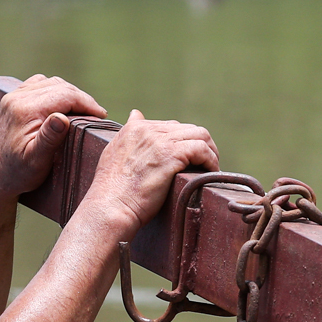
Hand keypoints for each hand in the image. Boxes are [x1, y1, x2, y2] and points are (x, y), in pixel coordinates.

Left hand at [0, 75, 107, 198]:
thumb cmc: (20, 173)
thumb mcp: (37, 161)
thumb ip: (49, 138)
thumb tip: (62, 117)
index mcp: (24, 110)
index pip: (65, 95)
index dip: (87, 103)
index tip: (102, 115)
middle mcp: (17, 98)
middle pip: (60, 86)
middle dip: (82, 98)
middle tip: (97, 114)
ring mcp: (14, 96)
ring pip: (51, 82)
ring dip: (70, 93)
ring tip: (84, 111)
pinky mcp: (14, 98)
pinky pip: (40, 84)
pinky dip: (56, 91)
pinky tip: (64, 105)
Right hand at [82, 110, 219, 235]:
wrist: (110, 207)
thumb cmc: (111, 191)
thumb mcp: (114, 153)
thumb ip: (127, 135)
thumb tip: (136, 114)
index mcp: (134, 128)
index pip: (169, 126)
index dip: (182, 142)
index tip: (188, 158)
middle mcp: (147, 129)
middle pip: (186, 128)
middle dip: (199, 144)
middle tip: (204, 163)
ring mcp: (160, 141)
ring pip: (199, 134)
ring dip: (210, 150)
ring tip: (211, 166)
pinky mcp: (172, 155)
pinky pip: (202, 149)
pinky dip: (211, 160)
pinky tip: (210, 172)